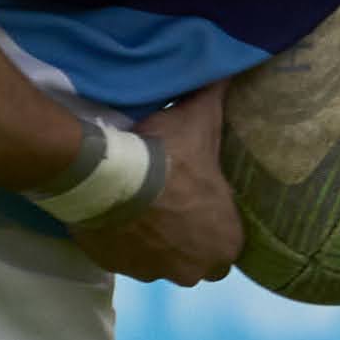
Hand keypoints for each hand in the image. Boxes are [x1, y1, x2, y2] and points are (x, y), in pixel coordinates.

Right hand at [72, 89, 242, 286]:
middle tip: (171, 204)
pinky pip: (125, 258)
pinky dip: (122, 242)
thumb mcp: (201, 119)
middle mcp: (195, 269)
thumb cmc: (169, 155)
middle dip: (187, 240)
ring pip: (159, 262)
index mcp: (225, 242)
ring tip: (140, 206)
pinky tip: (117, 213)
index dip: (213, 220)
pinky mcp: (117, 269)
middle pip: (196, 261)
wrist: (108, 176)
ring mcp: (153, 273)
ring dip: (154, 242)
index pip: (228, 241)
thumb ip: (218, 98)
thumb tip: (232, 66)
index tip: (199, 197)